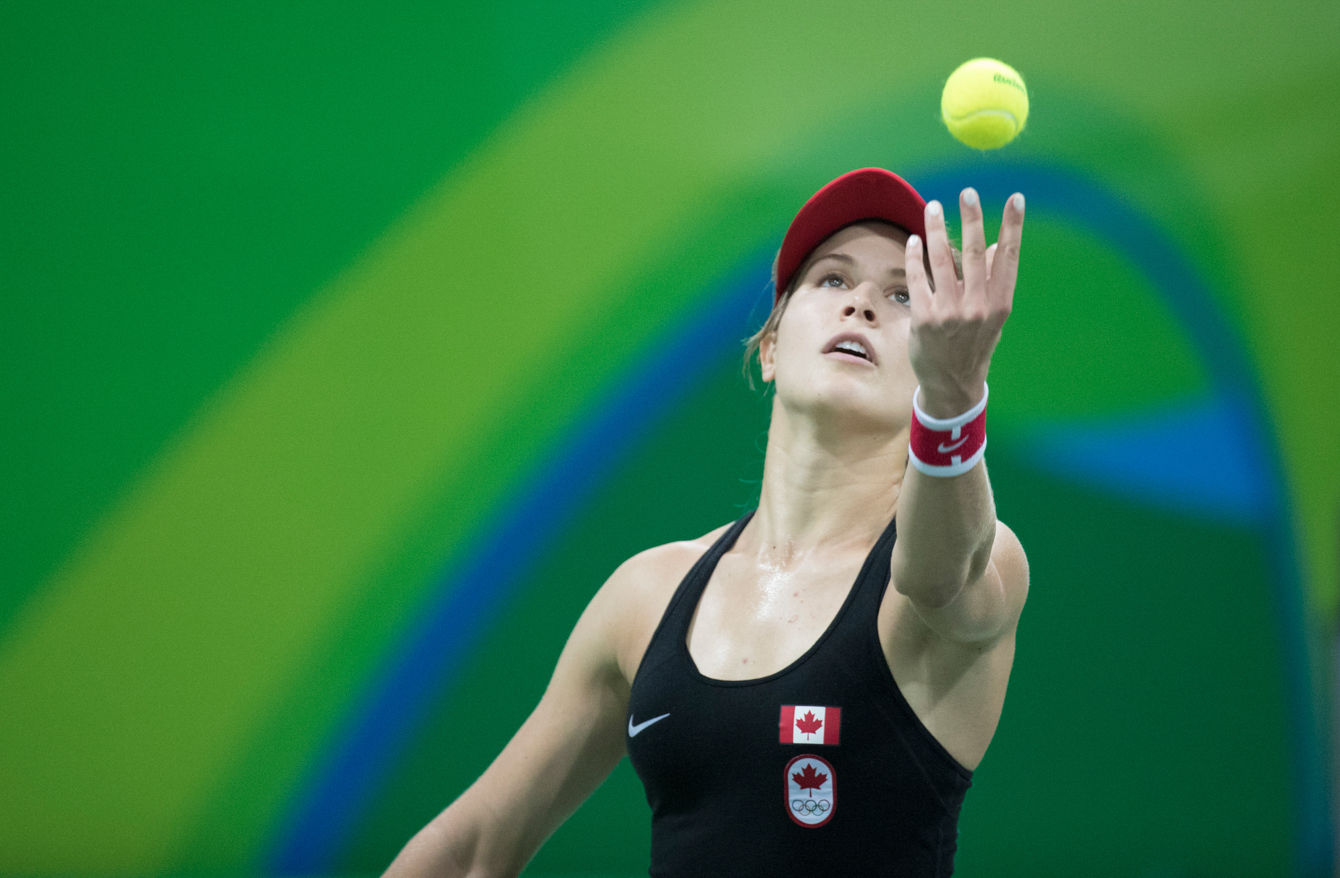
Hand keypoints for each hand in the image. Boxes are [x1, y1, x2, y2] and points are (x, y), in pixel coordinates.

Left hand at [904, 188, 1023, 417]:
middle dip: (973, 218)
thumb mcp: (992, 317)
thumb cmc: (974, 345)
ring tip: (933, 207)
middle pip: (975, 252)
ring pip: (942, 260)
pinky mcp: (924, 318)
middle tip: (968, 192)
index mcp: (1000, 304)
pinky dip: (914, 256)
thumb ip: (994, 282)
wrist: (952, 384)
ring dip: (937, 229)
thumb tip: (997, 247)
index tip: (1016, 200)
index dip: (1013, 226)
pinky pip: (917, 279)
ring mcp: (950, 313)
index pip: (1009, 257)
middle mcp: (977, 307)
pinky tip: (914, 240)